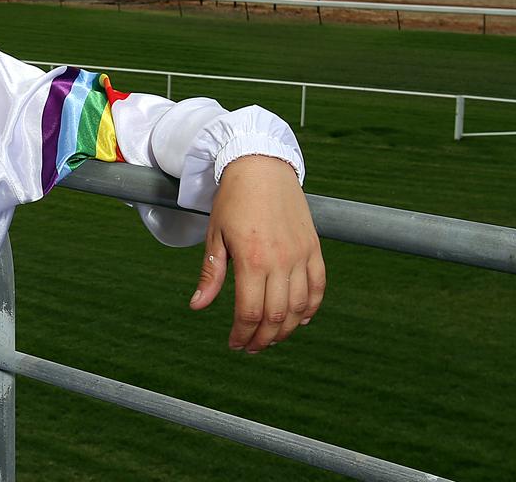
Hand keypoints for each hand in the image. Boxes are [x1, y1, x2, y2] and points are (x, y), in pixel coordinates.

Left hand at [189, 155, 324, 352]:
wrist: (261, 167)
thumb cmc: (233, 200)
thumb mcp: (215, 236)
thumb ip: (210, 274)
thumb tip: (197, 306)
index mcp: (252, 260)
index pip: (250, 312)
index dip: (241, 334)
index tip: (234, 344)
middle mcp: (281, 261)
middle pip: (276, 316)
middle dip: (262, 339)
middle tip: (250, 347)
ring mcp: (301, 255)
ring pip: (299, 307)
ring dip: (285, 329)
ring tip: (271, 337)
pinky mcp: (314, 248)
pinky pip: (318, 287)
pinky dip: (310, 308)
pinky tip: (298, 319)